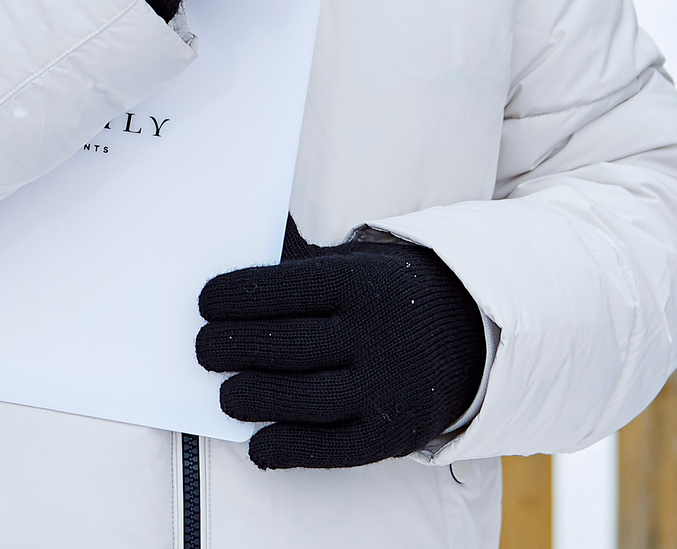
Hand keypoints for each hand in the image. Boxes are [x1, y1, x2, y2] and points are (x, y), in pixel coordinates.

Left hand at [197, 219, 487, 469]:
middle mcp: (380, 333)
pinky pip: (331, 448)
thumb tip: (238, 227)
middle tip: (203, 351)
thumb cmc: (389, 295)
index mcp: (364, 282)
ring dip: (252, 399)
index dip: (234, 297)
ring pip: (304, 399)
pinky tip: (258, 442)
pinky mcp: (394, 435)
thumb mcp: (356, 263)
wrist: (472, 335)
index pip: (284, 288)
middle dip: (230, 348)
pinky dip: (287, 448)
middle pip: (286, 345)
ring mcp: (389, 387)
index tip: (204, 304)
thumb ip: (299, 258)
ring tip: (227, 395)